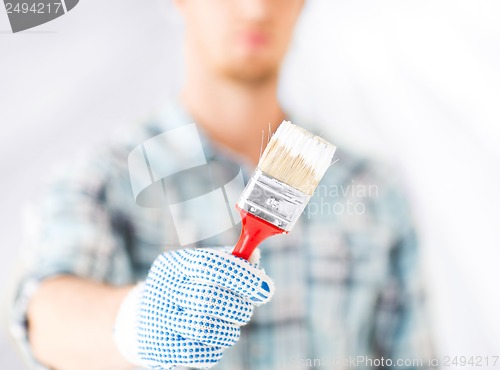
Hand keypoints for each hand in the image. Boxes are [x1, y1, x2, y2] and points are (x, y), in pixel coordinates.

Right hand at [114, 248, 273, 368]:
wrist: (143, 316)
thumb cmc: (186, 286)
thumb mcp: (201, 267)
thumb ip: (229, 260)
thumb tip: (254, 257)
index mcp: (176, 264)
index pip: (211, 265)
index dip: (243, 276)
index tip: (265, 288)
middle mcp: (164, 290)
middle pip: (209, 299)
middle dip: (239, 306)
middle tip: (247, 308)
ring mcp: (160, 320)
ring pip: (205, 329)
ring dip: (230, 329)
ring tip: (231, 324)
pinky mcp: (161, 348)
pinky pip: (200, 354)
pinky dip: (216, 348)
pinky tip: (215, 338)